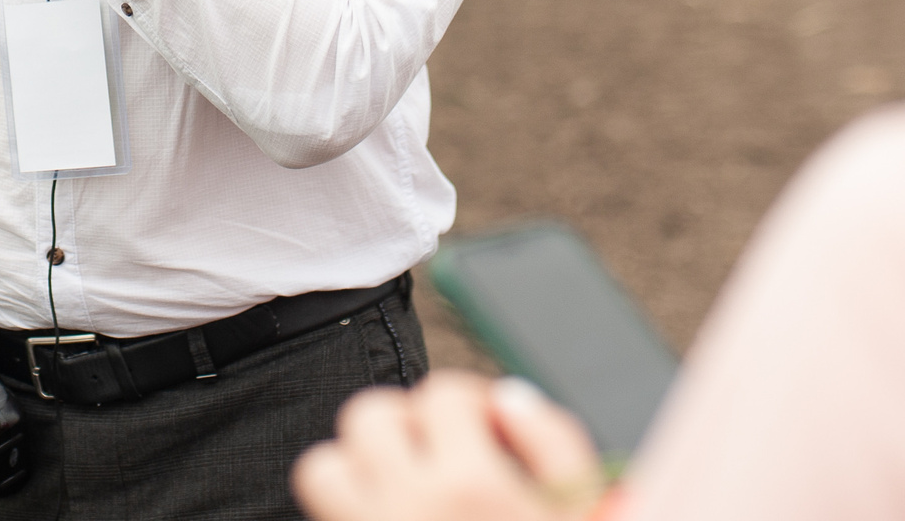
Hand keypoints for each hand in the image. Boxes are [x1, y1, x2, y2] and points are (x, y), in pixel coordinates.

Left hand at [293, 374, 606, 520]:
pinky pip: (323, 516)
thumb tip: (507, 397)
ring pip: (324, 466)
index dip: (473, 404)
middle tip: (448, 458)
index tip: (494, 434)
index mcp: (474, 488)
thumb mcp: (581, 513)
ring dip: (360, 467)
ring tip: (407, 490)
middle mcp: (408, 506)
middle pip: (370, 415)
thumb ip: (555, 446)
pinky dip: (346, 511)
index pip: (443, 395)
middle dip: (408, 424)